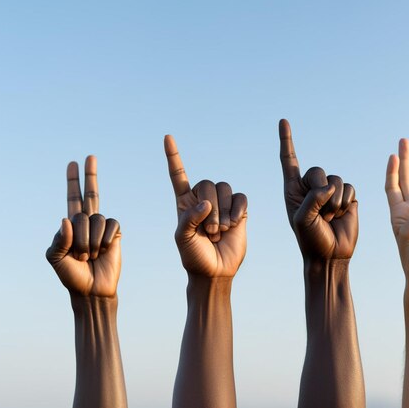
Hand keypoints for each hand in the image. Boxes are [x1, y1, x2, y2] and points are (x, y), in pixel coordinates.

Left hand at [46, 156, 120, 296]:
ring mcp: (103, 228)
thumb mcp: (54, 258)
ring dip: (89, 239)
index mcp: (71, 225)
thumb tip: (67, 219)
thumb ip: (58, 239)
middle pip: (91, 194)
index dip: (73, 181)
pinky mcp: (116, 234)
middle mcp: (88, 223)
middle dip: (90, 174)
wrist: (91, 290)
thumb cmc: (71, 275)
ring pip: (96, 218)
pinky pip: (111, 224)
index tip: (73, 163)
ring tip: (88, 255)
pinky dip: (104, 238)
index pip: (73, 198)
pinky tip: (103, 250)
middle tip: (91, 156)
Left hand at [164, 135, 247, 277]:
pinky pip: (241, 197)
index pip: (178, 174)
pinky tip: (234, 223)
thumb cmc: (194, 257)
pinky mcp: (239, 210)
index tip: (167, 138)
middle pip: (208, 183)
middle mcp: (203, 199)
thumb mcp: (182, 239)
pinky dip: (237, 210)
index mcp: (184, 202)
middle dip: (211, 208)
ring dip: (223, 211)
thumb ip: (189, 219)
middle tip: (209, 231)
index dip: (173, 156)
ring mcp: (222, 204)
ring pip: (225, 188)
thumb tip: (207, 204)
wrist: (215, 271)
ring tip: (219, 231)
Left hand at [279, 119, 357, 259]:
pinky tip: (341, 215)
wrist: (330, 255)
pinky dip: (345, 202)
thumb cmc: (310, 240)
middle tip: (320, 212)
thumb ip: (312, 199)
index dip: (287, 140)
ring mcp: (329, 191)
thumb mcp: (303, 220)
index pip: (289, 160)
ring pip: (336, 179)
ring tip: (330, 217)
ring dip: (334, 201)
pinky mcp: (347, 196)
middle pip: (317, 171)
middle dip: (320, 191)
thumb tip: (330, 187)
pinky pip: (349, 187)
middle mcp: (311, 187)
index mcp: (293, 189)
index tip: (283, 121)